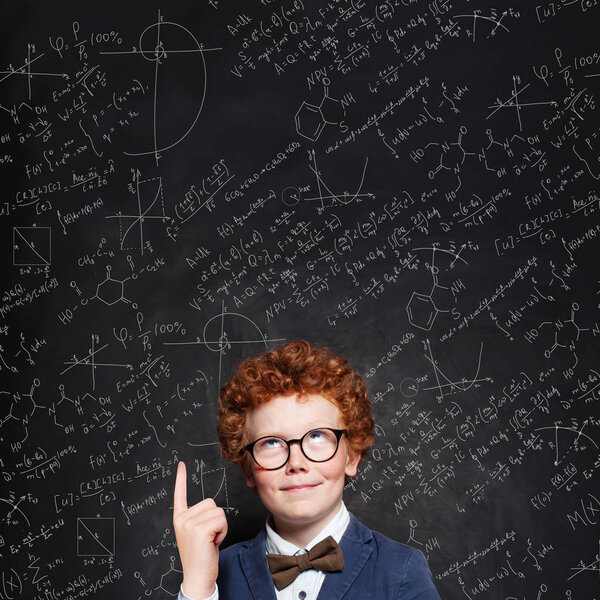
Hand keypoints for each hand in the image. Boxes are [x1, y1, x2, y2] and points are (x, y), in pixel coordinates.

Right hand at [173, 461, 227, 598]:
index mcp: (179, 518)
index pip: (180, 494)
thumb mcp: (196, 534)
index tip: (181, 464)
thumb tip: (209, 508)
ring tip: (210, 541)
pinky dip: (222, 531)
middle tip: (208, 537)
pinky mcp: (199, 530)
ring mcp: (189, 523)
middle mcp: (182, 518)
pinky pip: (221, 519)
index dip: (181, 478)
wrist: (197, 578)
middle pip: (211, 503)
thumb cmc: (201, 556)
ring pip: (218, 511)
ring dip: (220, 526)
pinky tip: (213, 543)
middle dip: (216, 520)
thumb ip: (199, 519)